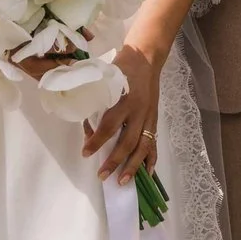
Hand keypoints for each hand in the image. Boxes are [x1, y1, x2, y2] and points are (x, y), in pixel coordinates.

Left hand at [83, 41, 162, 186]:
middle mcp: (139, 110)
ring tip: (122, 182)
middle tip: (102, 175)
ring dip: (133, 166)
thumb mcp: (106, 78)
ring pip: (142, 146)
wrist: (146, 57)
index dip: (97, 141)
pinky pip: (153, 143)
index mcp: (124, 99)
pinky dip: (151, 159)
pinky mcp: (155, 120)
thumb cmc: (122, 66)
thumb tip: (86, 125)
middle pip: (127, 141)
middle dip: (114, 161)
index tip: (85, 152)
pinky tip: (147, 174)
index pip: (109, 125)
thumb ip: (97, 99)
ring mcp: (149, 117)